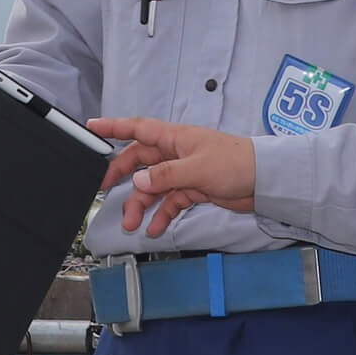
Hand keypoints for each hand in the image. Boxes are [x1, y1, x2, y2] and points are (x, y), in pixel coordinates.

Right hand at [85, 116, 256, 236]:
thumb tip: (138, 182)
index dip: (114, 126)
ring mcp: (183, 171)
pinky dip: (162, 214)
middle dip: (121, 176)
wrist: (264, 180)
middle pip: (140, 161)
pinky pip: (170, 201)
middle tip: (104, 191)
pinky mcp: (192, 189)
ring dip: (141, 204)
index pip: (137, 128)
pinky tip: (155, 228)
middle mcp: (175, 152)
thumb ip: (165, 176)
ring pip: (153, 186)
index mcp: (174, 137)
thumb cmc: (235, 163)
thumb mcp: (196, 168)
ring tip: (132, 223)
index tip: (92, 127)